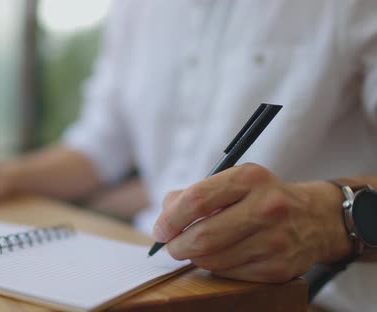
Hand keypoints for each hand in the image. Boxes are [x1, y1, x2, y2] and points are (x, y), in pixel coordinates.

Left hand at [152, 163, 352, 282]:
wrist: (316, 218)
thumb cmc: (261, 197)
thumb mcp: (234, 181)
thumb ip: (195, 193)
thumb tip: (164, 216)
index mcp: (249, 178)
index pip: (196, 200)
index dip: (170, 219)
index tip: (159, 230)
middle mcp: (267, 207)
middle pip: (202, 236)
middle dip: (177, 245)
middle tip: (171, 246)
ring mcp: (275, 240)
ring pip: (213, 259)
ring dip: (195, 258)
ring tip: (196, 250)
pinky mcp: (279, 268)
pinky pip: (230, 274)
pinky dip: (217, 267)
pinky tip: (222, 256)